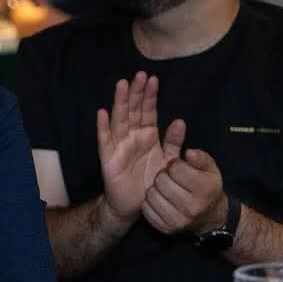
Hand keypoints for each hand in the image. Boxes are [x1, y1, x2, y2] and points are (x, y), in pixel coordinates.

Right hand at [96, 73, 183, 227]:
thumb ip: (174, 142)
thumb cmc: (152, 182)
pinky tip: (102, 113)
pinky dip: (103, 127)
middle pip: (133, 110)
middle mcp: (132, 136)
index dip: (149, 96)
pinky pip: (105, 141)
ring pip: (119, 120)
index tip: (153, 79)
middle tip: (140, 75)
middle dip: (136, 92)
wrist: (138, 206)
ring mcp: (119, 146)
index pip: (147, 111)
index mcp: (146, 135)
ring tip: (122, 85)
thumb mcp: (168, 160)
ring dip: (120, 102)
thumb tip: (180, 121)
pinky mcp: (109, 159)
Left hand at [142, 133, 227, 235]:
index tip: (180, 168)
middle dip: (164, 175)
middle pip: (161, 181)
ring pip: (151, 195)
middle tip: (171, 179)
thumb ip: (200, 157)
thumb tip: (188, 152)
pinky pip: (146, 209)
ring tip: (165, 189)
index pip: (176, 168)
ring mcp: (178, 221)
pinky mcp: (166, 229)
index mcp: (204, 190)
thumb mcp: (210, 169)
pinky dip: (150, 202)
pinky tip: (161, 200)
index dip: (176, 164)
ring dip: (156, 189)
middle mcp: (192, 208)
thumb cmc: (207, 188)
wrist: (209, 217)